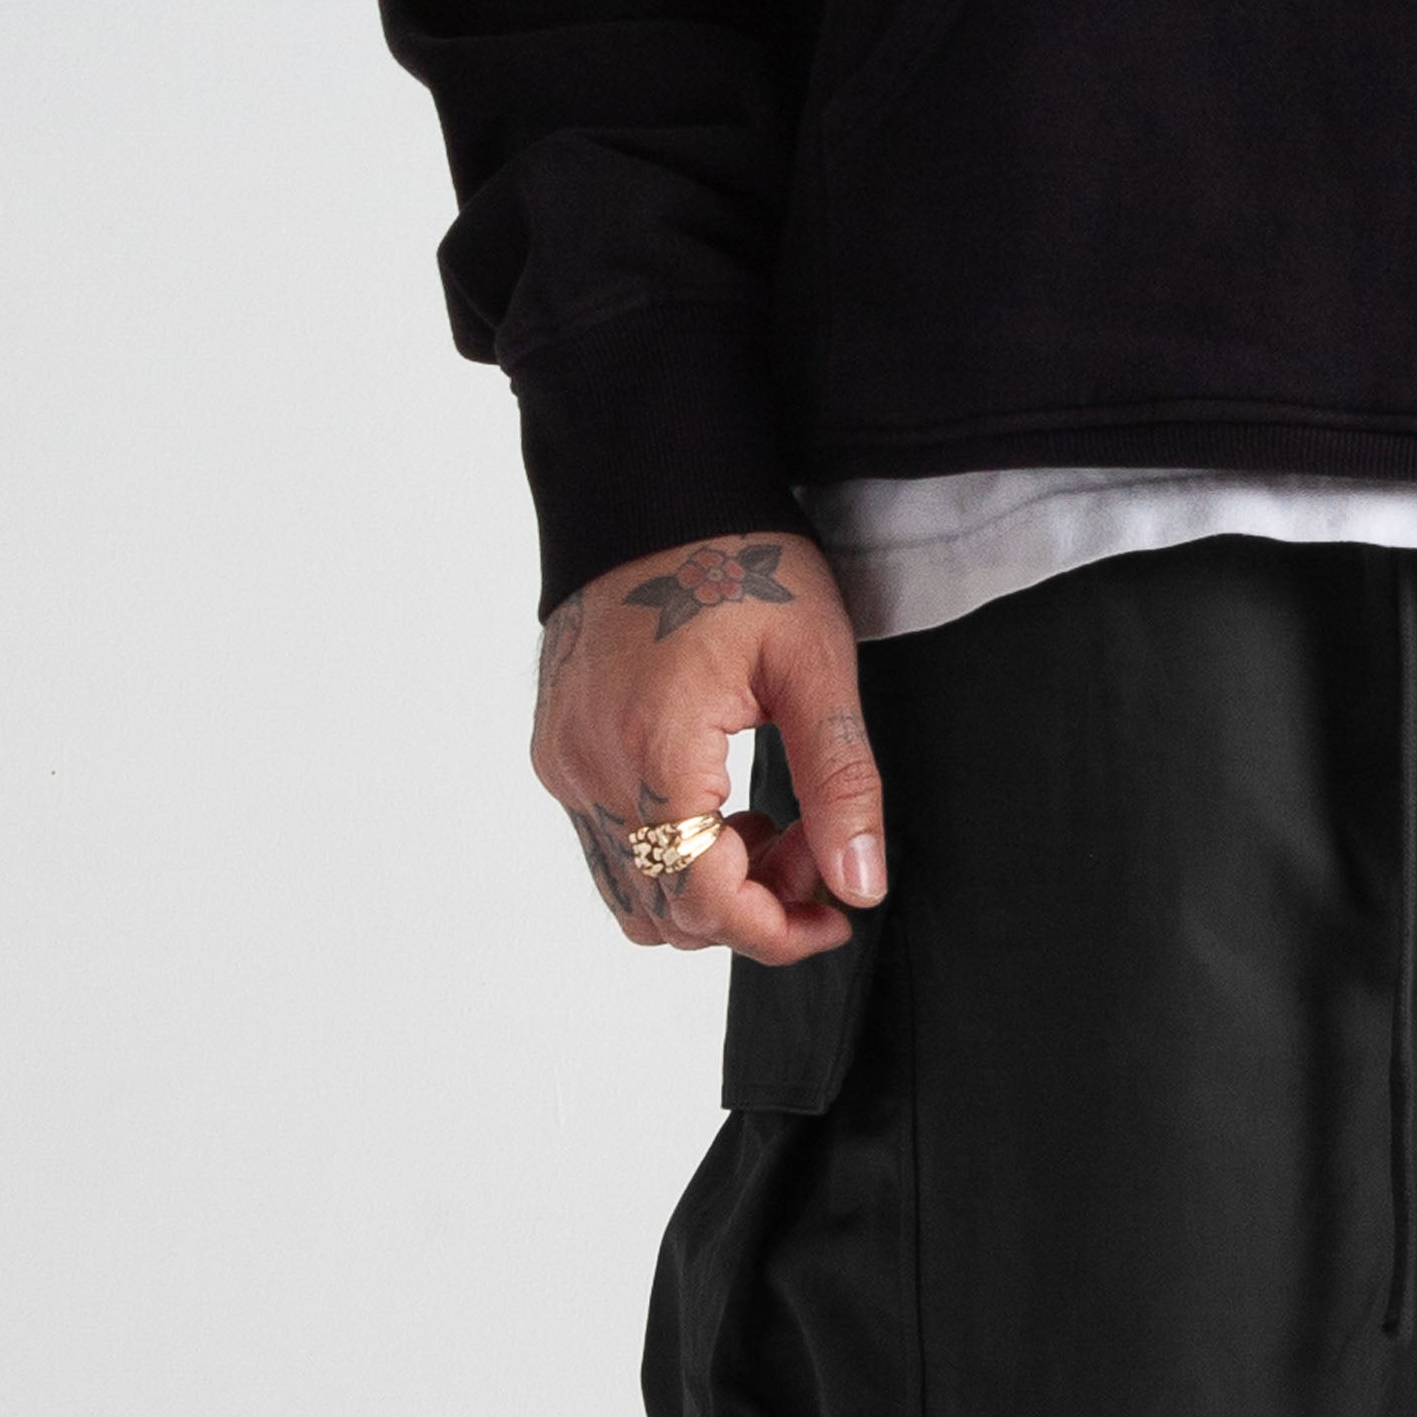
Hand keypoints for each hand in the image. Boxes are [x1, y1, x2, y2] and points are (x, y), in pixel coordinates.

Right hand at [532, 529, 882, 963]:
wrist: (648, 484)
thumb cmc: (736, 555)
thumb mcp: (815, 665)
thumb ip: (840, 784)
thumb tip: (860, 886)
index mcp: (651, 748)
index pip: (704, 902)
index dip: (777, 932)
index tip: (835, 915)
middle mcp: (588, 768)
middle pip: (668, 911)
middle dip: (753, 906)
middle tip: (813, 848)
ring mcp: (563, 762)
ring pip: (635, 892)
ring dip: (711, 887)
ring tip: (770, 823)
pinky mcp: (557, 751)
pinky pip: (611, 848)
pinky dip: (673, 854)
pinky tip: (723, 801)